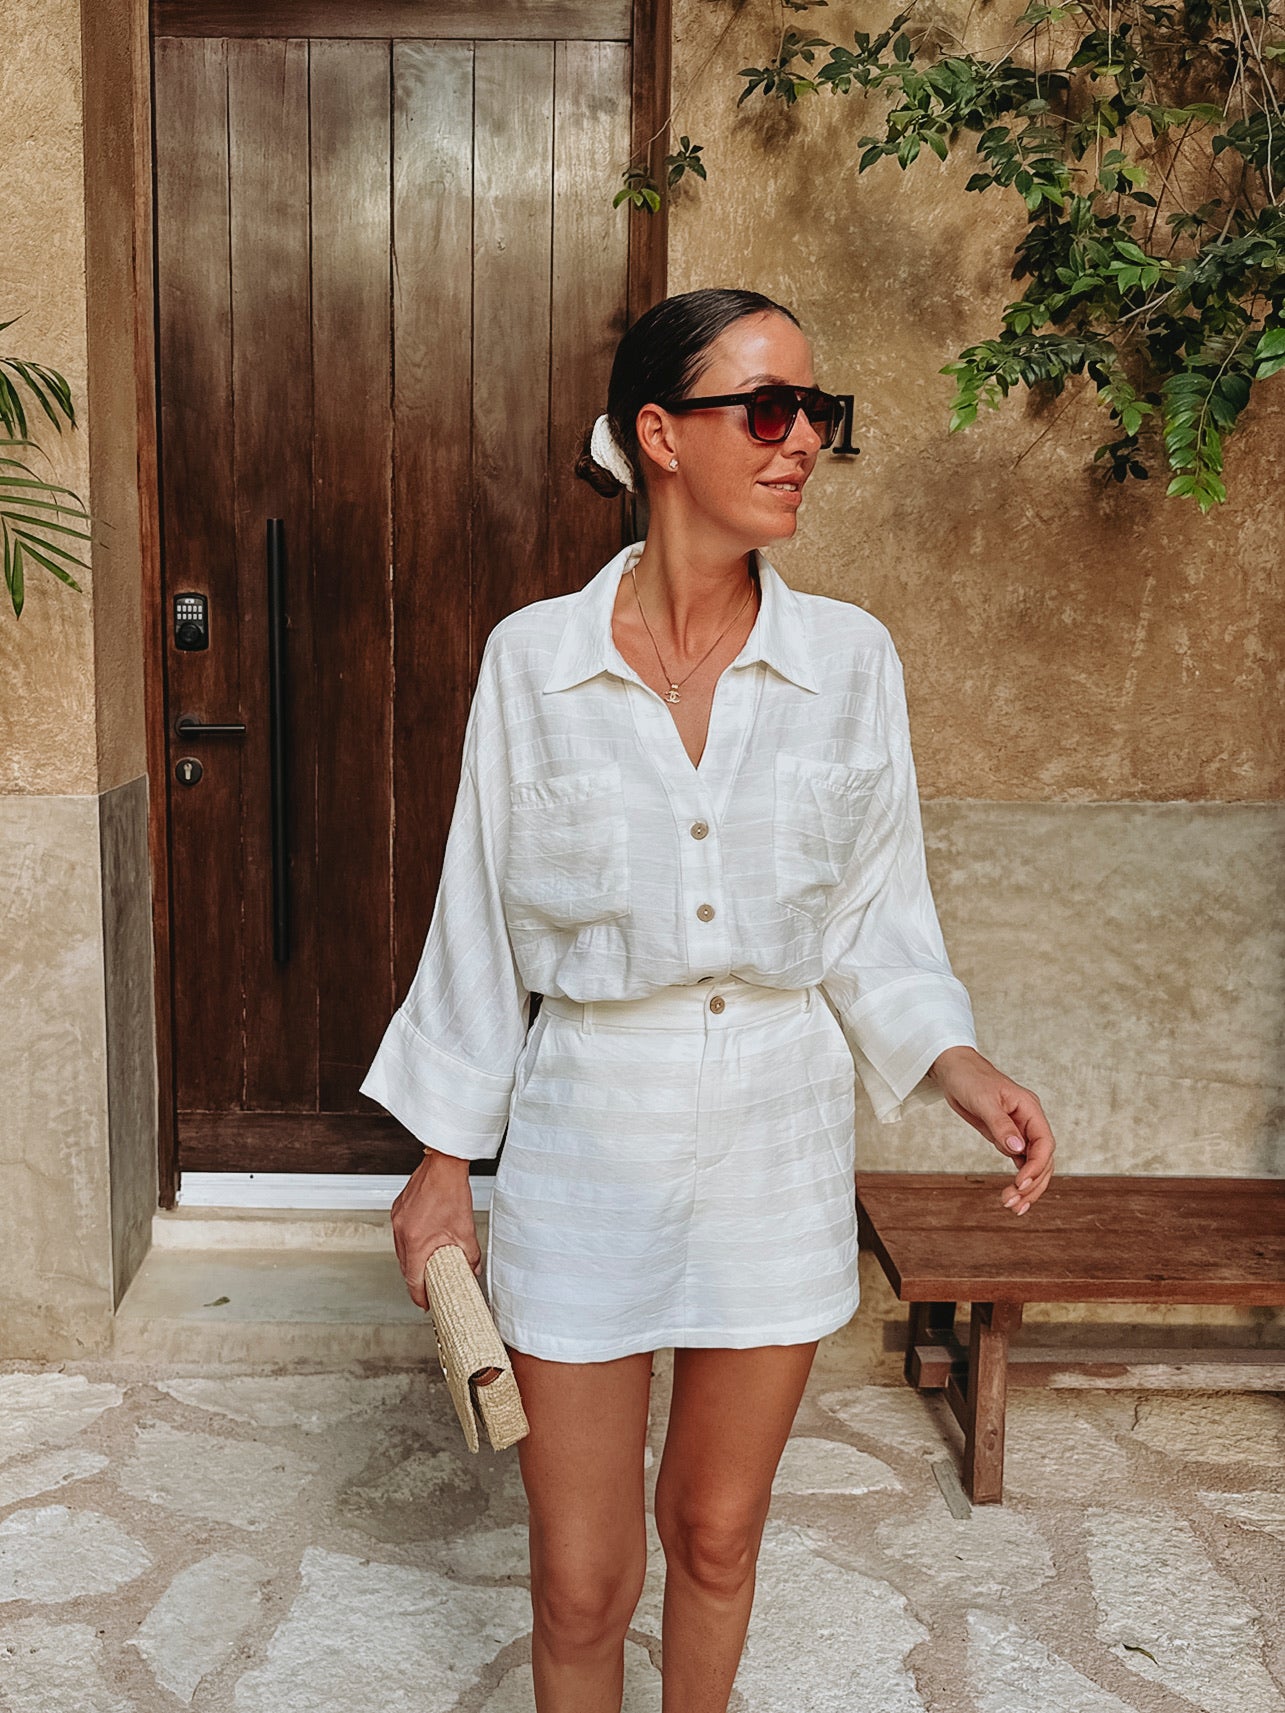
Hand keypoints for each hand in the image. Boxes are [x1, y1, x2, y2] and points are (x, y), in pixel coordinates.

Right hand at [390, 1150, 483, 1308]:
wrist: (444, 1164)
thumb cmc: (453, 1192)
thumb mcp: (465, 1230)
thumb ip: (470, 1256)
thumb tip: (472, 1271)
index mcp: (417, 1242)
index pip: (413, 1279)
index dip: (419, 1296)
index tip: (425, 1304)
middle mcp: (402, 1232)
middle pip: (406, 1267)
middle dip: (416, 1281)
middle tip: (428, 1289)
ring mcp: (397, 1220)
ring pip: (402, 1252)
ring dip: (413, 1262)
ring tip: (427, 1268)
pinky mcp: (398, 1210)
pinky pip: (401, 1235)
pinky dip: (410, 1244)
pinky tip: (423, 1242)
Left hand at [926, 1045, 1055, 1214]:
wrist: (954, 1071)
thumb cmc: (970, 1078)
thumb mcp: (984, 1100)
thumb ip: (1001, 1125)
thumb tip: (1018, 1149)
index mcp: (1030, 1109)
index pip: (1044, 1144)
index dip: (1036, 1166)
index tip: (1020, 1183)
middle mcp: (1029, 1122)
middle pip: (1042, 1160)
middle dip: (1032, 1184)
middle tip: (1013, 1203)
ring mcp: (1019, 1131)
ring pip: (1033, 1165)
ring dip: (1027, 1187)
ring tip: (1012, 1206)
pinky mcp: (1006, 1138)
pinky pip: (1019, 1162)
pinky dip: (1018, 1180)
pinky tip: (1014, 1196)